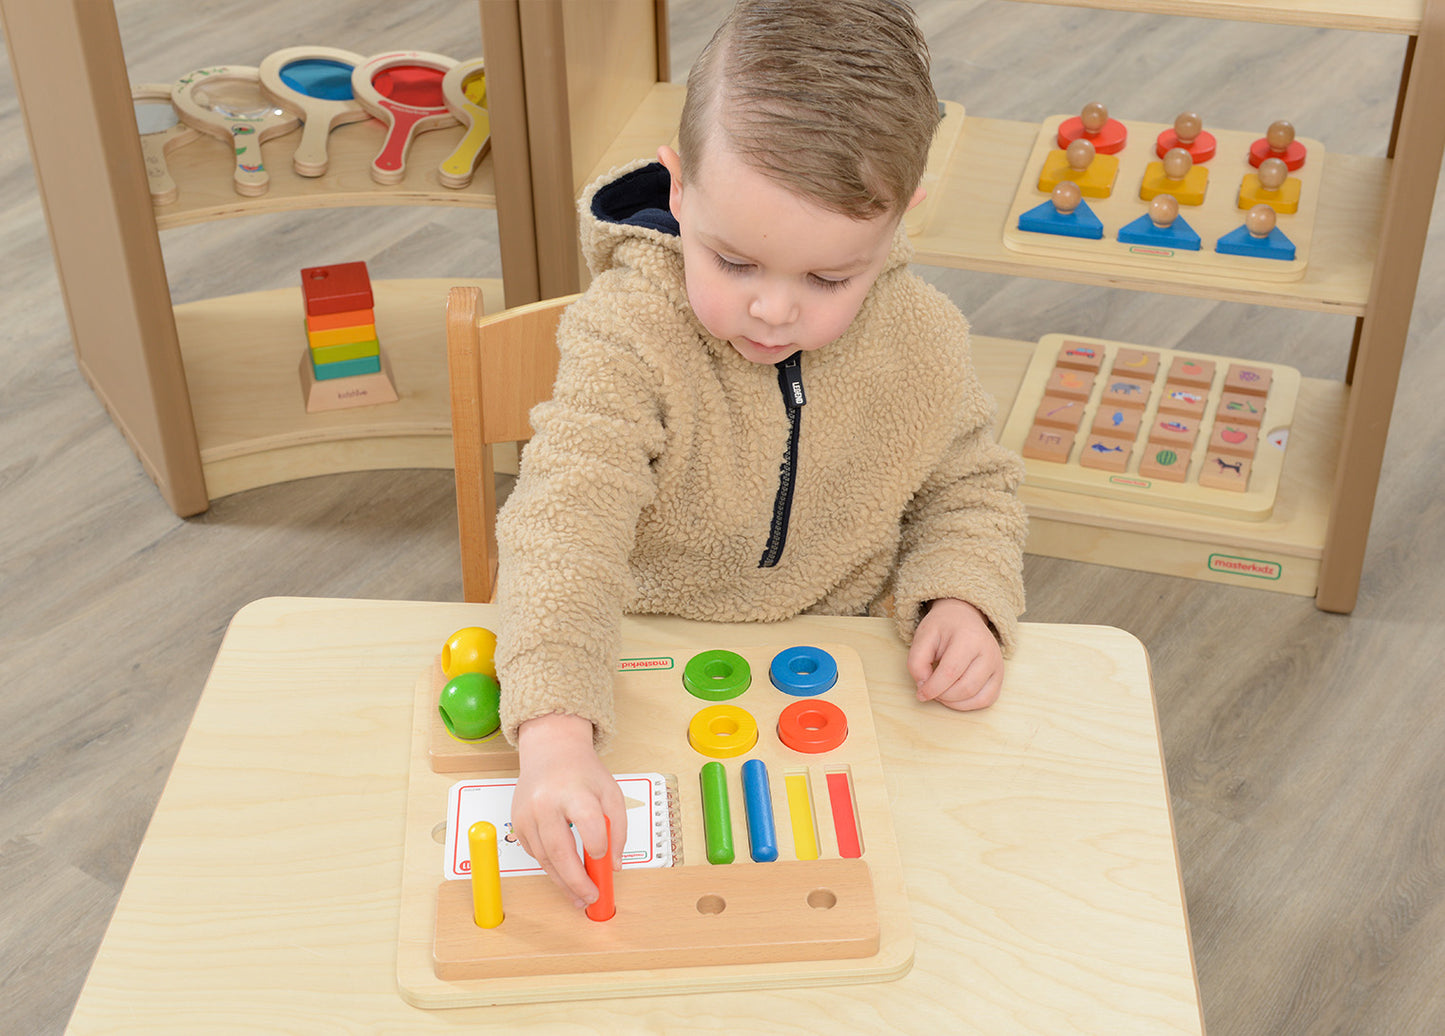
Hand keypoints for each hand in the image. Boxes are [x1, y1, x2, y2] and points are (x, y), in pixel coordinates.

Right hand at [511, 713, 626, 908]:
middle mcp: (545, 802)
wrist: (551, 750)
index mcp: (573, 790)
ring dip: (562, 882)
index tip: (604, 860)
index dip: (598, 845)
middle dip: (576, 881)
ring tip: (579, 897)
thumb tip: (613, 865)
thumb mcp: (610, 792)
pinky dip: (550, 866)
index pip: (587, 822)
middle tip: (590, 898)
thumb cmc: (583, 773)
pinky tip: (564, 876)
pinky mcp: (517, 823)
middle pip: (560, 849)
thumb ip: (618, 828)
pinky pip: (534, 853)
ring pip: (544, 857)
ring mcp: (527, 814)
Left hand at [907, 598, 1003, 709]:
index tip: (920, 693)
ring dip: (955, 703)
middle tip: (930, 689)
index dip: (932, 688)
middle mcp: (988, 652)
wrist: (964, 617)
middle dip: (943, 696)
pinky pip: (987, 700)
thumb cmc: (943, 628)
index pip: (950, 672)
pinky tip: (955, 696)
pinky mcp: (999, 676)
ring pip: (978, 698)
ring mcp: (997, 665)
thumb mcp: (923, 636)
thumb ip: (917, 661)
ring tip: (941, 692)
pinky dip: (968, 705)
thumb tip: (924, 686)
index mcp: (968, 638)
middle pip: (965, 688)